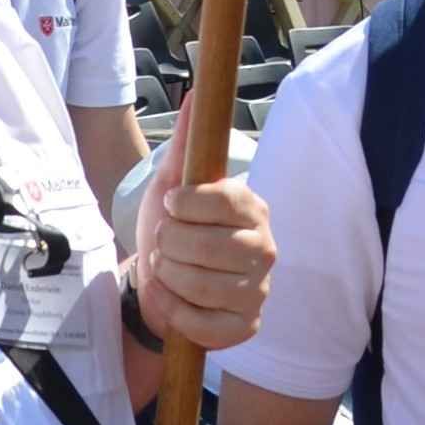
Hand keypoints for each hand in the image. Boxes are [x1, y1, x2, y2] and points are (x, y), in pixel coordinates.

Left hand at [134, 125, 276, 352]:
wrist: (159, 285)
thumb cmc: (172, 231)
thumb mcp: (171, 187)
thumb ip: (186, 146)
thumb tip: (194, 97)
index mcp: (253, 208)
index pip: (219, 199)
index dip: (183, 204)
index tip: (172, 206)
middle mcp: (265, 248)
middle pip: (202, 244)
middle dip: (168, 244)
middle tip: (168, 244)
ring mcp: (259, 291)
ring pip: (197, 283)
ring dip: (167, 277)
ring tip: (169, 270)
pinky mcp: (246, 327)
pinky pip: (197, 320)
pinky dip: (172, 310)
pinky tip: (175, 300)